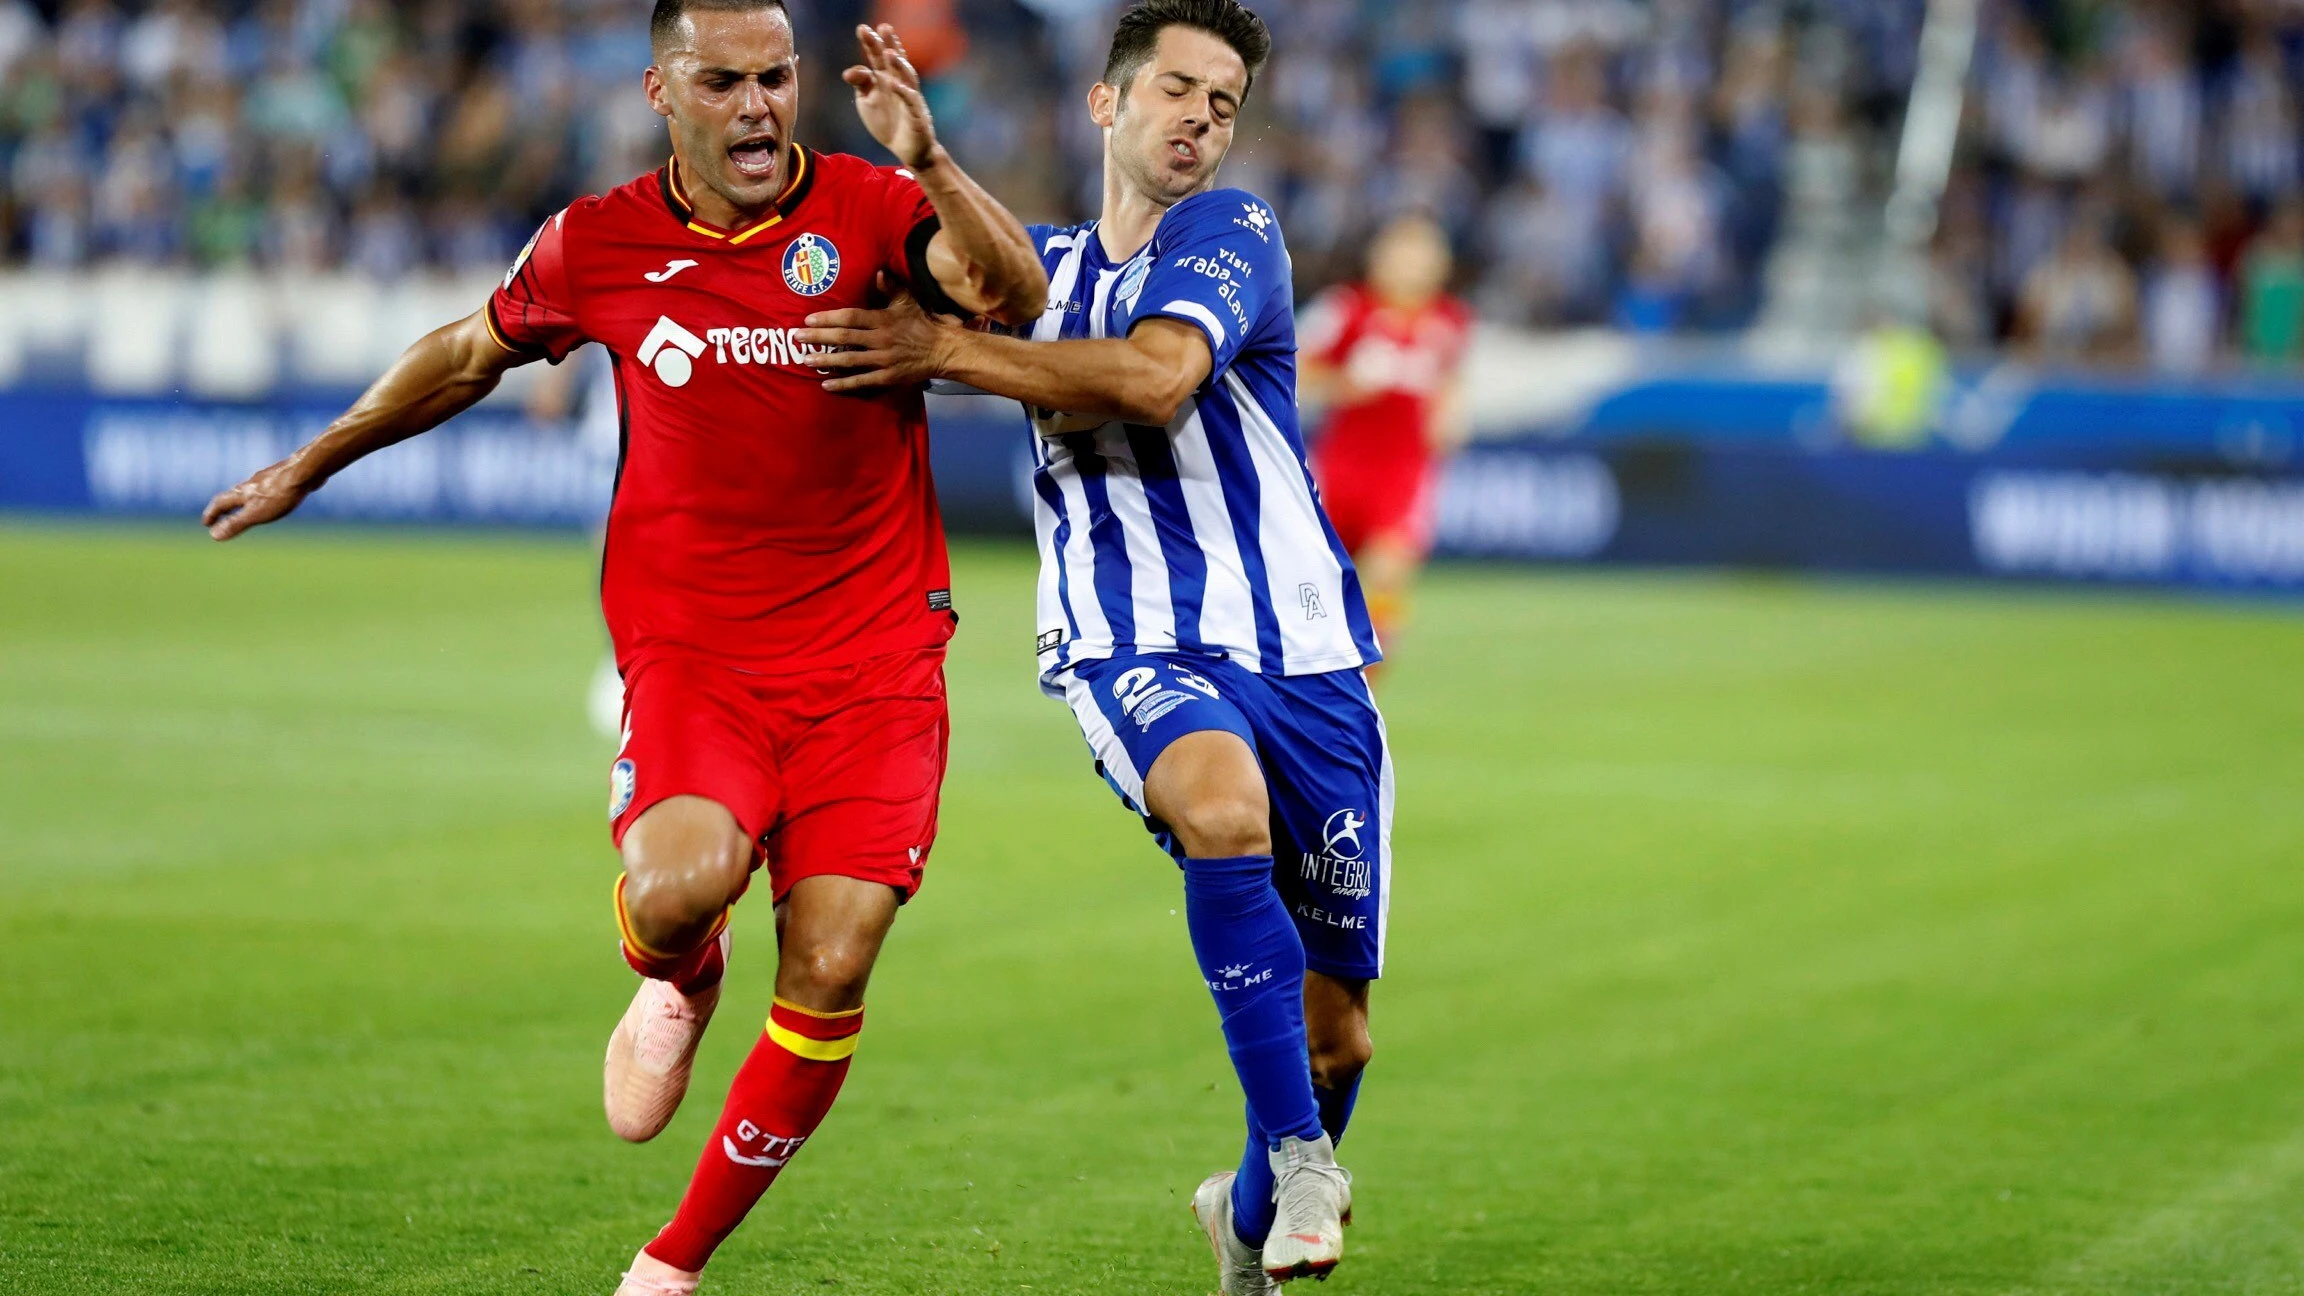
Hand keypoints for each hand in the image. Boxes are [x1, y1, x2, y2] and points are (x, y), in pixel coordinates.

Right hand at [201, 460, 313, 540]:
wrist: (305, 471)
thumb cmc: (280, 494)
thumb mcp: (256, 513)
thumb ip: (236, 523)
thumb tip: (213, 535)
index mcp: (242, 493)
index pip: (220, 503)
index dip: (212, 514)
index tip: (206, 524)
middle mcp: (250, 484)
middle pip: (232, 496)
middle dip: (224, 507)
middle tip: (219, 516)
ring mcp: (266, 479)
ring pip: (249, 491)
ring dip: (242, 500)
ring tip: (244, 508)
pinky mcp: (283, 478)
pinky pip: (267, 488)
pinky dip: (261, 496)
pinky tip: (272, 497)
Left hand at [798, 284, 964, 393]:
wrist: (942, 350)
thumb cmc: (922, 323)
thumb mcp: (908, 301)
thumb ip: (890, 287)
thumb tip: (878, 272)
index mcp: (882, 319)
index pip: (850, 317)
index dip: (828, 318)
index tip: (808, 319)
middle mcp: (881, 339)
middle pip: (844, 338)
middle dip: (818, 337)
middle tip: (797, 337)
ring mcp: (883, 360)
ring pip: (849, 360)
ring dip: (826, 360)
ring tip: (805, 360)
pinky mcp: (887, 377)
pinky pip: (862, 381)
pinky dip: (843, 384)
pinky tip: (826, 384)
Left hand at [844, 24, 940, 171]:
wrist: (908, 150)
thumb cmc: (888, 123)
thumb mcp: (867, 101)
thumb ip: (861, 83)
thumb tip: (848, 72)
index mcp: (884, 78)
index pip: (877, 57)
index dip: (871, 43)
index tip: (862, 29)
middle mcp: (898, 83)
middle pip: (893, 60)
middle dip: (888, 44)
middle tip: (882, 27)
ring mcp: (909, 97)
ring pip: (906, 76)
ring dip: (899, 64)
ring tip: (890, 53)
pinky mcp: (916, 114)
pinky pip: (910, 100)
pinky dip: (903, 91)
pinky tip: (894, 84)